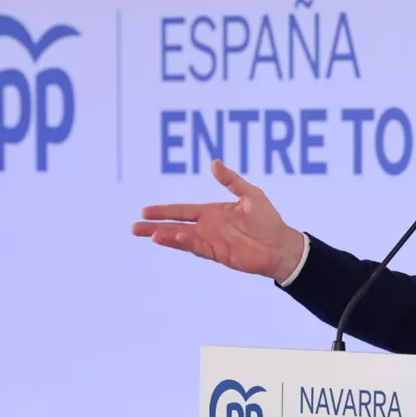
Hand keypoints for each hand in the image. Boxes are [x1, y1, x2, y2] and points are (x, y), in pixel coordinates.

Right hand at [132, 159, 305, 280]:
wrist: (281, 244)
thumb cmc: (268, 219)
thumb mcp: (250, 194)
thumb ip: (231, 181)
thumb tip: (214, 162)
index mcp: (213, 212)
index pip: (182, 211)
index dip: (164, 211)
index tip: (145, 211)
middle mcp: (208, 227)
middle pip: (176, 226)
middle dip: (155, 227)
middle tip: (134, 228)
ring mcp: (212, 241)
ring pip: (183, 238)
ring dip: (167, 236)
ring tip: (150, 234)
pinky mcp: (219, 254)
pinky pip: (199, 247)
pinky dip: (186, 243)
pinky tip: (174, 238)